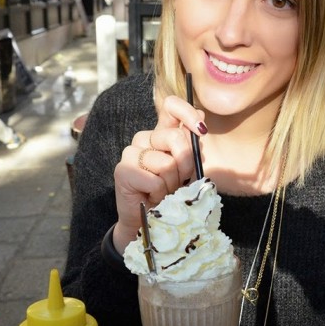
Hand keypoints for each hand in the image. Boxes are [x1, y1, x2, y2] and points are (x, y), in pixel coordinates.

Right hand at [112, 95, 206, 252]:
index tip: (201, 130)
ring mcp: (131, 152)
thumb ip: (192, 145)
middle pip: (176, 138)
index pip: (171, 106)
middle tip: (180, 180)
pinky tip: (153, 196)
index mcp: (161, 133)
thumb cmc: (171, 192)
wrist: (149, 219)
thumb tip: (201, 119)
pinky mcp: (123, 170)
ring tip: (165, 191)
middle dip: (187, 164)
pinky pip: (156, 180)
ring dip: (173, 183)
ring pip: (167, 163)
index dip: (187, 112)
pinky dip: (161, 193)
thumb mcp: (188, 167)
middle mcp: (144, 138)